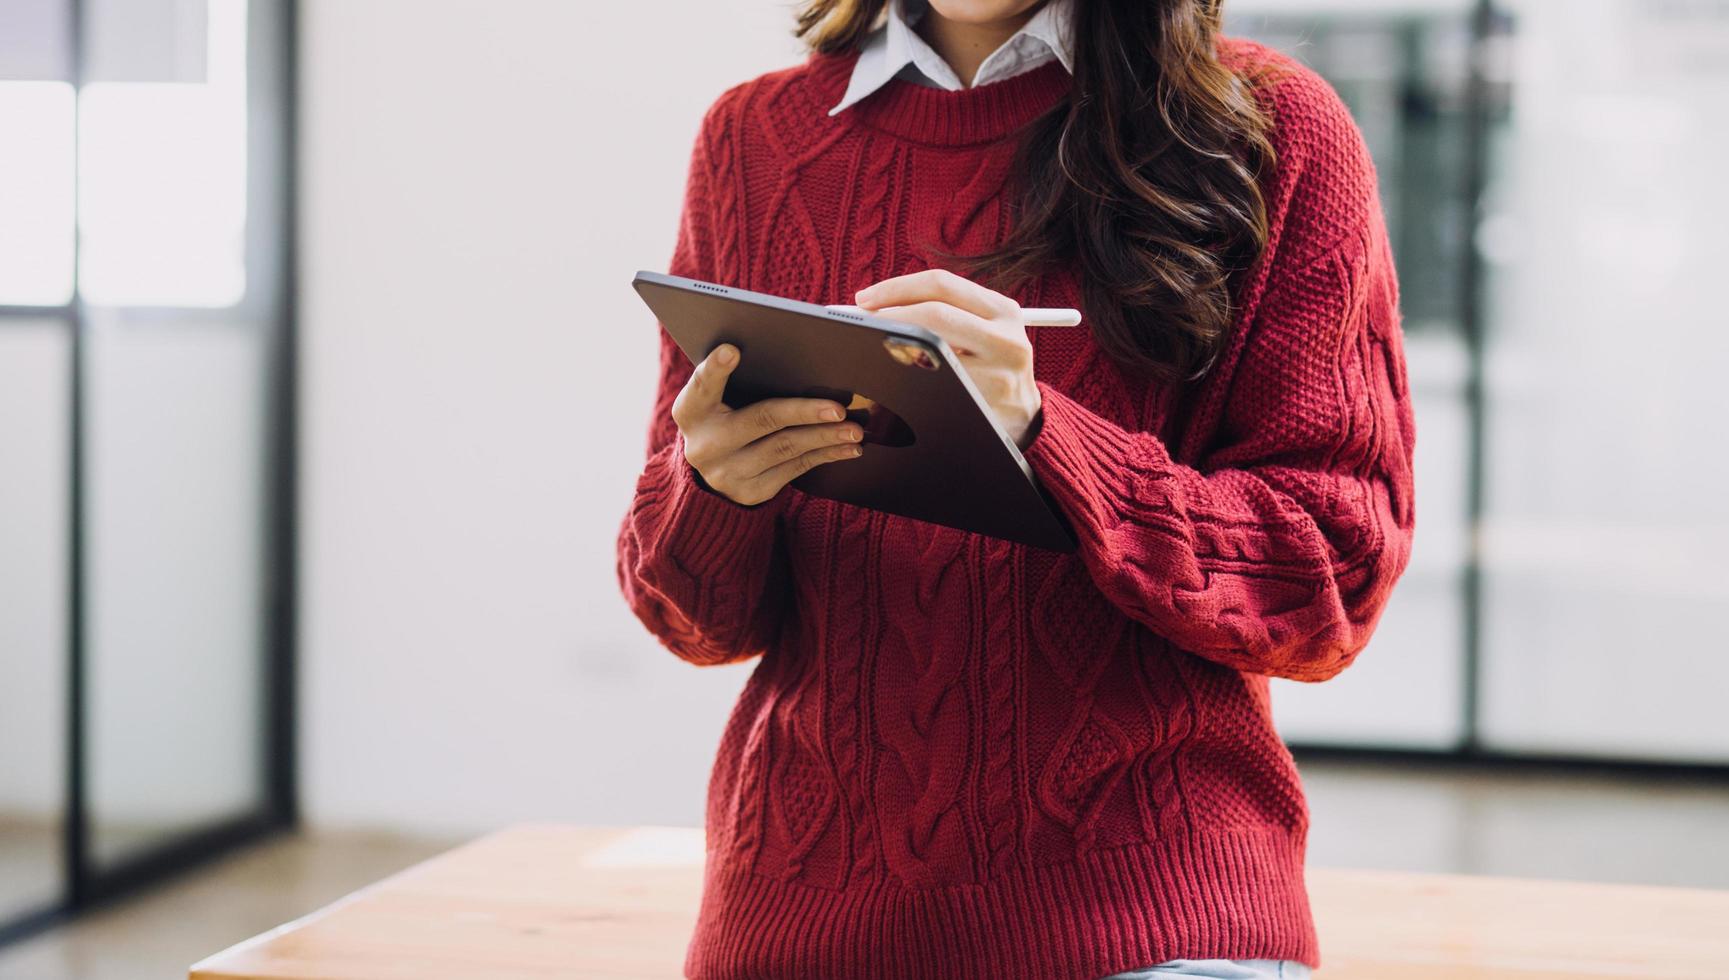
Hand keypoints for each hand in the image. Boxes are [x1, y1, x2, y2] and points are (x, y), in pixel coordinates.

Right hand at [672, 343, 864, 505]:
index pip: (702, 386)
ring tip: (855, 430)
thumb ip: (738, 378)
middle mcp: (705, 445)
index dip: (715, 369)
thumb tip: (797, 352)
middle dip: (804, 412)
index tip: (732, 350)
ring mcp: (727, 473)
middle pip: (761, 420)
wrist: (714, 472)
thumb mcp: (718, 399)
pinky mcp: (751, 492)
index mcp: (691, 411)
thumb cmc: (725, 416)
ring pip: (786, 448)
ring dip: (825, 436)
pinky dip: (825, 455)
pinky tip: (848, 447)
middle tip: (839, 408)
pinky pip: (796, 469)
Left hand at [854, 269, 1041, 446]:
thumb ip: (944, 311)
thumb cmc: (989, 365)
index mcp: (1002, 309)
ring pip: (933, 352)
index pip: (941, 284)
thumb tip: (875, 304)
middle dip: (890, 316)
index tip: (865, 298)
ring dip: (895, 349)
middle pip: (935, 314)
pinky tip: (897, 378)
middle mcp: (1007, 337)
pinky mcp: (989, 406)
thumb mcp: (984, 330)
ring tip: (874, 347)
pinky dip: (910, 380)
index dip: (896, 288)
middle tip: (862, 324)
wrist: (1023, 416)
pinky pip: (938, 388)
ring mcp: (1000, 374)